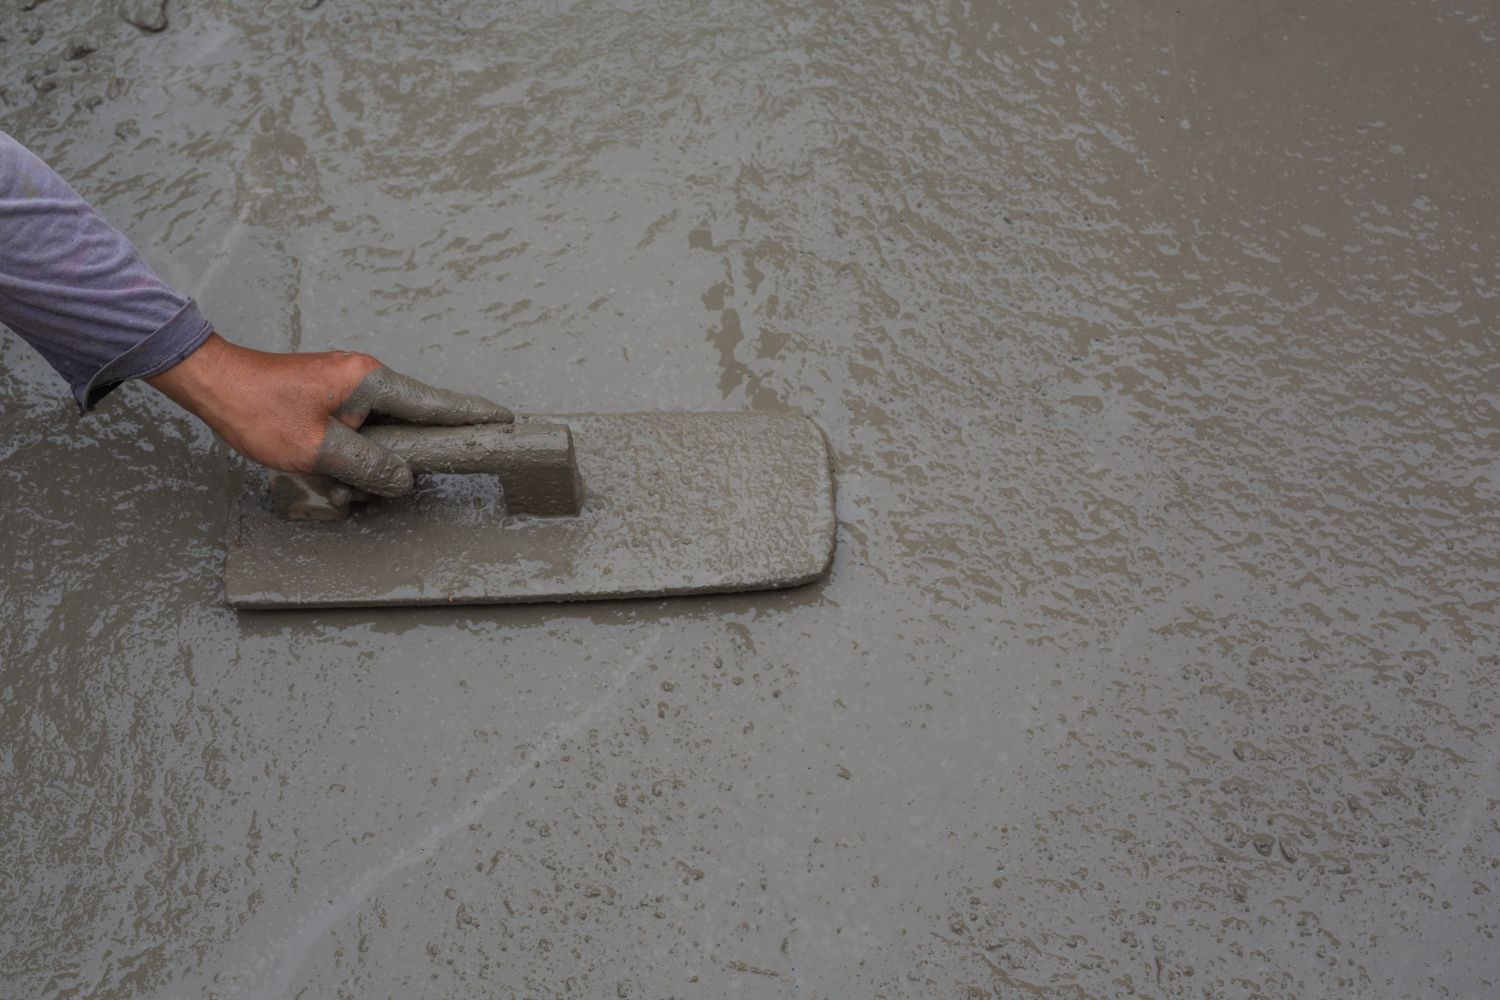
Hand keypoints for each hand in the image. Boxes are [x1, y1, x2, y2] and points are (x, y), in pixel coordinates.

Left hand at [146, 333, 512, 494]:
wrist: (211, 384)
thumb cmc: (257, 408)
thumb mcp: (317, 449)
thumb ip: (369, 467)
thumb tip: (404, 479)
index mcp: (370, 381)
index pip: (436, 403)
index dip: (473, 416)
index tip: (507, 422)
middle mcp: (365, 379)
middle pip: (408, 426)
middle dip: (392, 462)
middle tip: (363, 479)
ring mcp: (348, 389)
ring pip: (378, 438)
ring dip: (359, 466)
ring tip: (323, 476)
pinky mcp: (332, 401)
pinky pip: (356, 436)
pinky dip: (343, 459)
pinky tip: (319, 471)